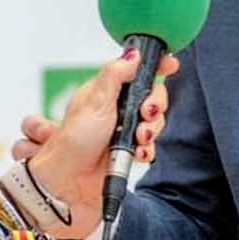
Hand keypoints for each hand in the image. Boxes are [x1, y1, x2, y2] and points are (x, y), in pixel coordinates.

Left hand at [12, 49, 179, 239]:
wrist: (68, 186)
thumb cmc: (72, 144)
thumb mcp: (94, 102)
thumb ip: (115, 75)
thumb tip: (133, 53)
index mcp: (105, 92)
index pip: (135, 71)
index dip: (155, 66)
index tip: (170, 64)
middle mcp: (115, 110)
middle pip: (151, 96)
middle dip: (155, 104)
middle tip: (148, 112)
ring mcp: (122, 131)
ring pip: (153, 122)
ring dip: (151, 129)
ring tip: (139, 138)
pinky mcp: (127, 152)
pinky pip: (150, 146)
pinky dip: (147, 150)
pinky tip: (139, 154)